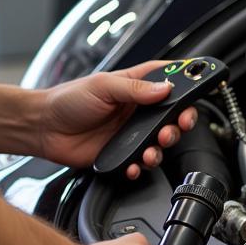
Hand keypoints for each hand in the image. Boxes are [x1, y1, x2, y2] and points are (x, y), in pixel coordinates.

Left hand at [37, 61, 197, 177]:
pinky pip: (140, 163)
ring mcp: (130, 132)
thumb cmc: (67, 100)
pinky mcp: (121, 153)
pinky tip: (133, 164)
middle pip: (172, 115)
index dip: (188, 81)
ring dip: (161, 147)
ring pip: (160, 142)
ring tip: (151, 150)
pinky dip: (140, 166)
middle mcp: (136, 109)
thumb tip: (164, 88)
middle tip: (177, 126)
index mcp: (135, 85)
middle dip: (181, 122)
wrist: (43, 128)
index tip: (202, 85)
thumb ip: (134, 88)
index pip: (169, 78)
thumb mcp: (102, 86)